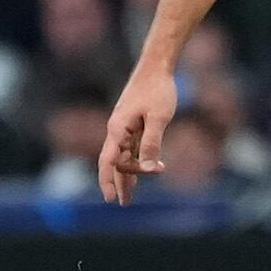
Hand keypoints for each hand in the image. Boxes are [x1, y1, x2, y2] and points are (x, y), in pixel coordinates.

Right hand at [99, 63, 179, 204]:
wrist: (156, 67)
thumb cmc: (158, 89)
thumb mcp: (158, 117)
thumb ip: (152, 142)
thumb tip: (149, 168)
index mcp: (118, 129)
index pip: (113, 161)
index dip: (119, 177)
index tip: (144, 180)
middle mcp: (116, 130)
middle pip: (112, 162)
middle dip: (115, 183)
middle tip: (120, 203)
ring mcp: (123, 127)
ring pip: (121, 157)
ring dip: (125, 176)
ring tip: (128, 196)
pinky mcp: (133, 124)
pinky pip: (130, 148)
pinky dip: (134, 162)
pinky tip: (140, 172)